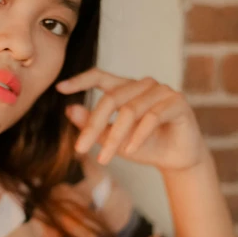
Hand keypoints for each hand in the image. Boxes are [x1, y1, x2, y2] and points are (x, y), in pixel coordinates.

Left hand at [55, 67, 207, 171]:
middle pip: (111, 98)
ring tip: (104, 158)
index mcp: (126, 87)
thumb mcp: (113, 138)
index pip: (100, 76)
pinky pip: (152, 117)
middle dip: (93, 125)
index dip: (80, 80)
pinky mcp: (177, 102)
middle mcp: (143, 85)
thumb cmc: (145, 146)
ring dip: (115, 137)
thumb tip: (70, 110)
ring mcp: (162, 91)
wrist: (177, 160)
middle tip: (79, 148)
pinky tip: (129, 150)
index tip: (60, 88)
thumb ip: (94, 124)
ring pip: (130, 110)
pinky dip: (138, 135)